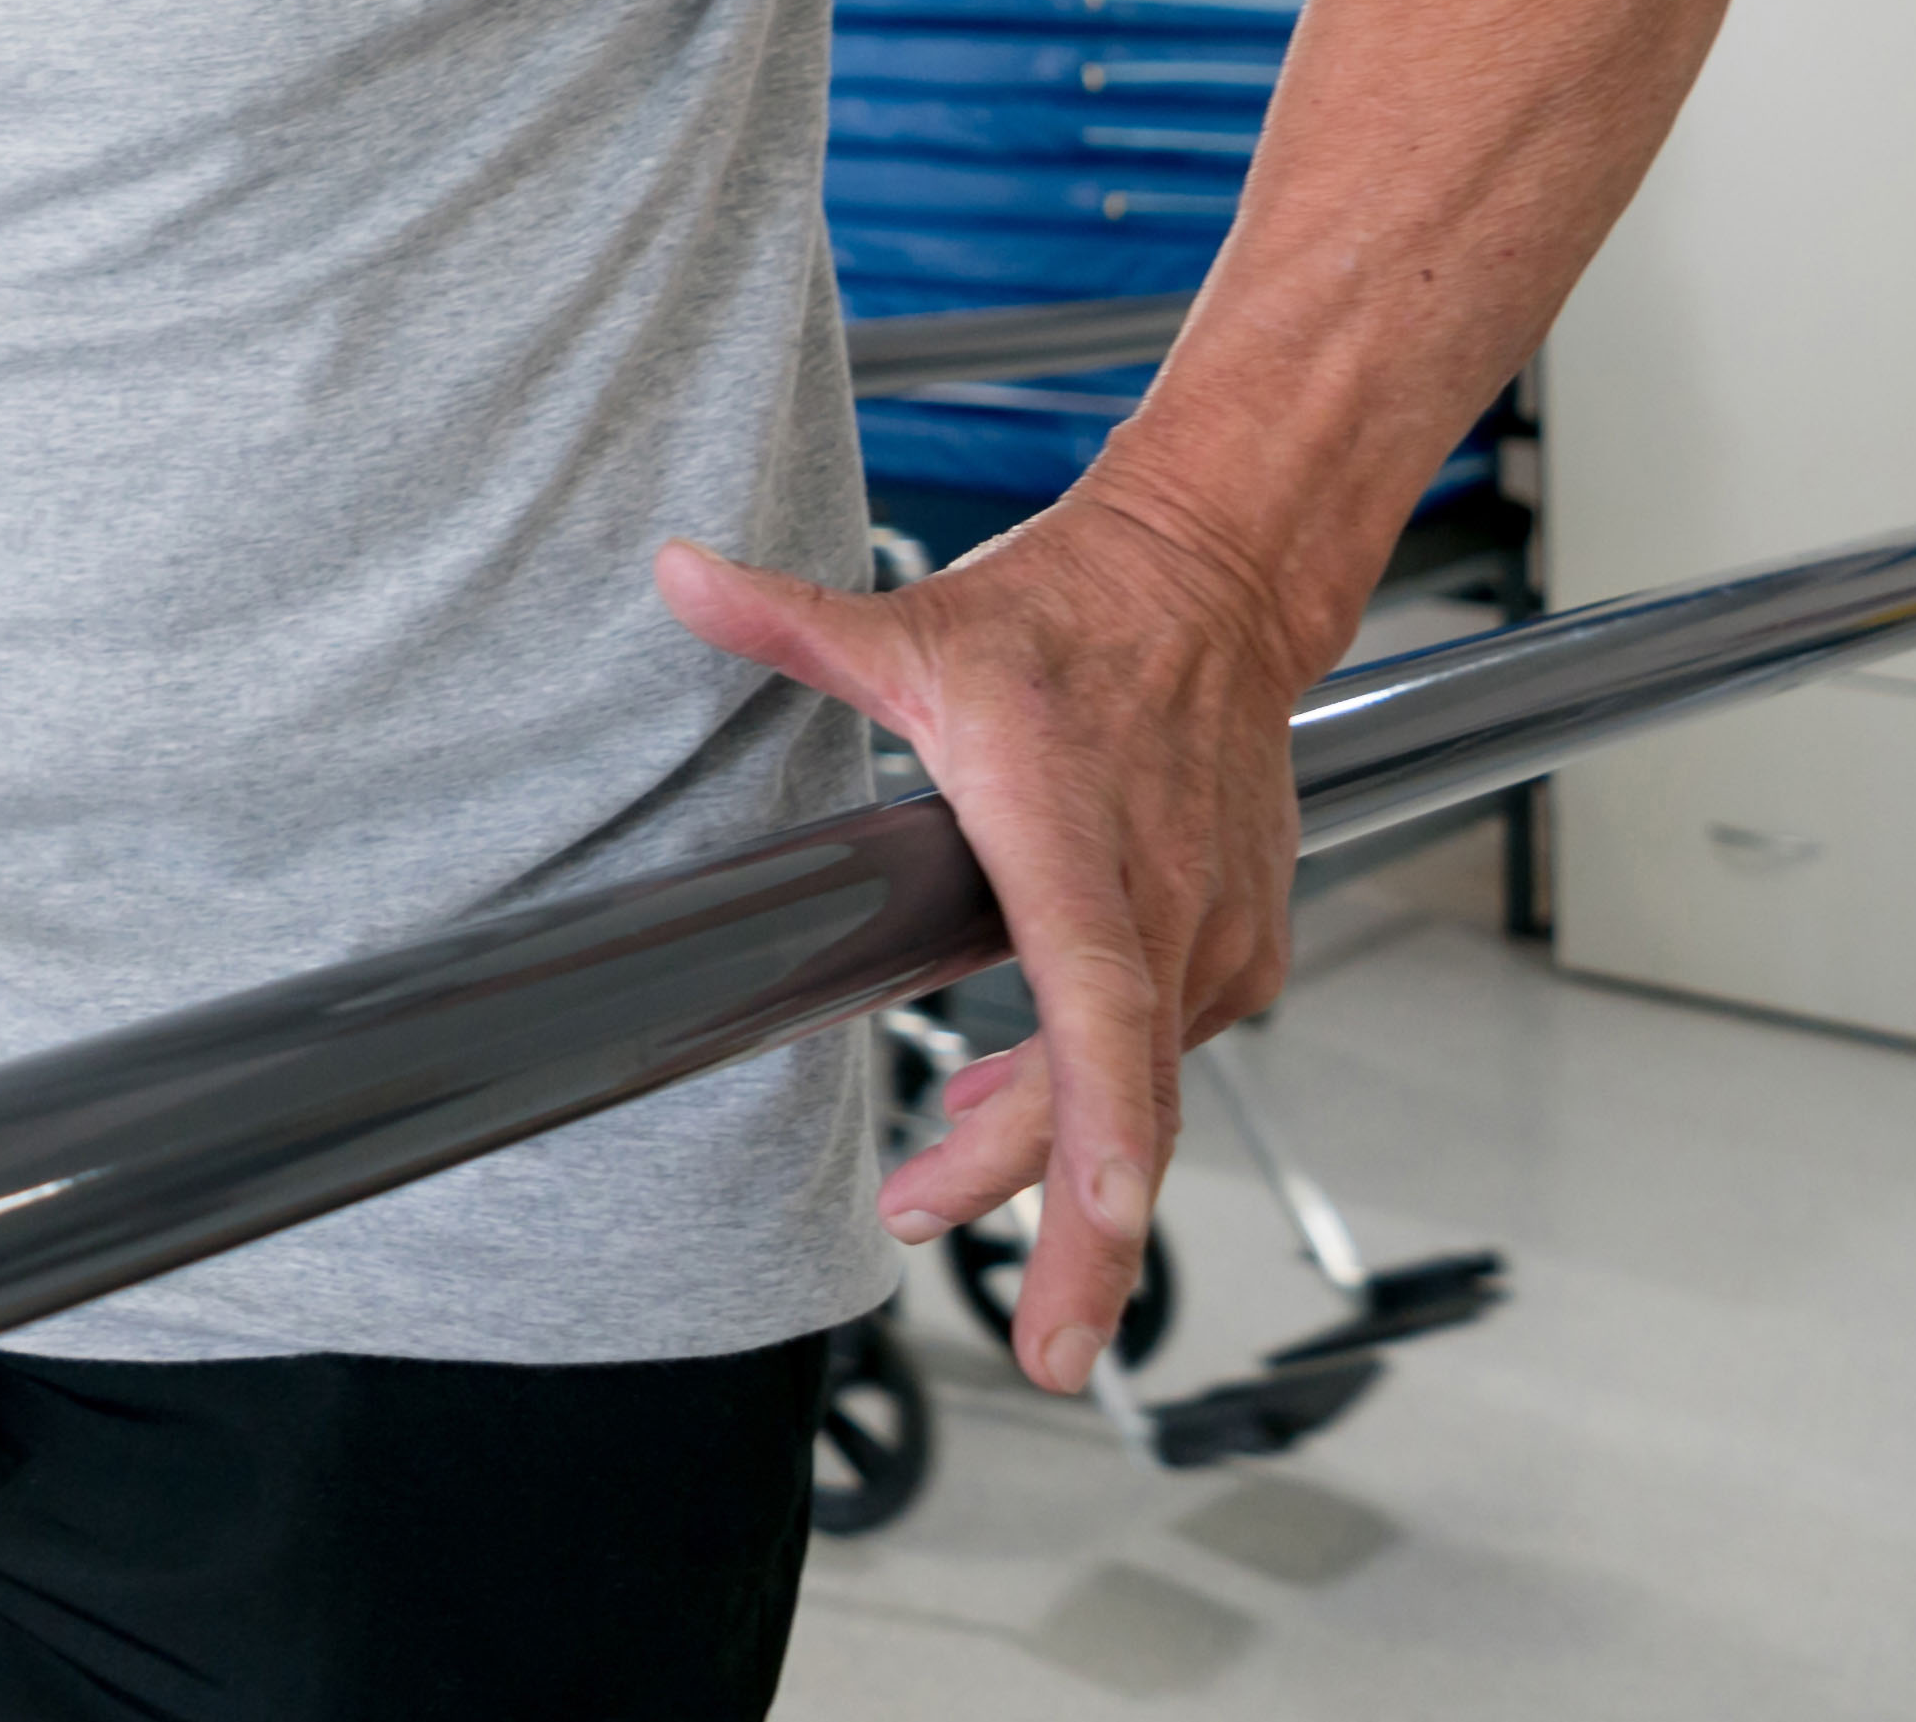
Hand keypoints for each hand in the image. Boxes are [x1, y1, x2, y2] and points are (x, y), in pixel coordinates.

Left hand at [659, 497, 1332, 1394]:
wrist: (1213, 584)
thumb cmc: (1069, 618)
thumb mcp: (915, 625)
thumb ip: (791, 622)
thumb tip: (677, 574)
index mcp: (1075, 838)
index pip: (1098, 1002)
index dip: (1101, 1125)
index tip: (1106, 1222)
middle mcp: (1162, 898)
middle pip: (1122, 1094)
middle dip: (1084, 1234)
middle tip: (1032, 1342)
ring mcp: (1213, 929)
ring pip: (1138, 1084)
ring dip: (1049, 1155)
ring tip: (933, 1188)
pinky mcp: (1237, 946)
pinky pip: (1159, 1051)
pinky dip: (1092, 1095)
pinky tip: (1009, 1104)